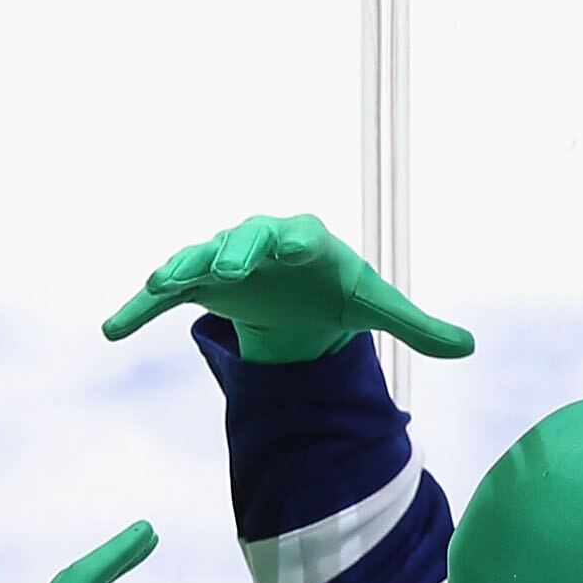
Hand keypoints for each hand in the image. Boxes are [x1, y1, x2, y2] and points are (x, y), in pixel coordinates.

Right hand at [101, 213, 472, 364]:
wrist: (294, 293)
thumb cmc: (336, 292)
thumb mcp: (374, 307)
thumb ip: (416, 327)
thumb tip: (469, 349)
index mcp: (306, 241)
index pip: (300, 234)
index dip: (293, 240)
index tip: (290, 246)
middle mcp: (259, 242)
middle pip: (243, 240)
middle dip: (233, 250)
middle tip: (224, 264)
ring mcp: (222, 260)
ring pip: (197, 259)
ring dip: (179, 269)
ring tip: (160, 284)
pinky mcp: (195, 284)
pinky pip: (163, 296)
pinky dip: (138, 310)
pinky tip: (112, 330)